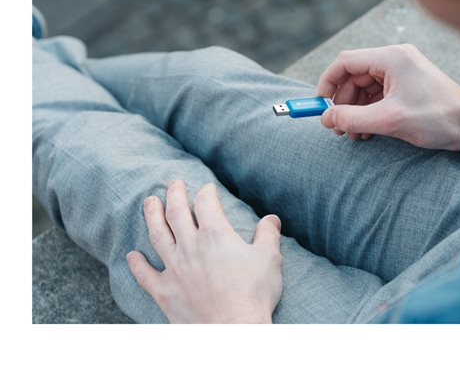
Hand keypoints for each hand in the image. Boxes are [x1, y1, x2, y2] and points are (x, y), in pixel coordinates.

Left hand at [126, 180, 282, 322]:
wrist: (234, 331)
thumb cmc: (254, 294)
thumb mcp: (270, 259)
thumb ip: (268, 235)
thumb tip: (271, 219)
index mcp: (215, 235)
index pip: (206, 203)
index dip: (206, 192)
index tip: (207, 189)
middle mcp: (190, 246)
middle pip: (176, 212)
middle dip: (174, 194)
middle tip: (173, 183)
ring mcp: (175, 268)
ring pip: (158, 235)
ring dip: (151, 216)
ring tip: (149, 202)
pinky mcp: (165, 291)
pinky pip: (145, 274)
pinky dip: (137, 263)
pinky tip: (132, 255)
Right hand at [316, 44, 459, 150]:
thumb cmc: (435, 118)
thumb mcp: (389, 120)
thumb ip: (352, 118)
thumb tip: (326, 118)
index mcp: (391, 58)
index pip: (346, 62)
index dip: (328, 83)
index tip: (320, 104)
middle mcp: (395, 59)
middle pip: (354, 76)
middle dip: (343, 103)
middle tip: (338, 127)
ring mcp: (402, 71)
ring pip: (365, 88)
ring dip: (356, 111)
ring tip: (355, 134)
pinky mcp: (407, 84)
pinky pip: (378, 94)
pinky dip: (369, 111)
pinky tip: (368, 131)